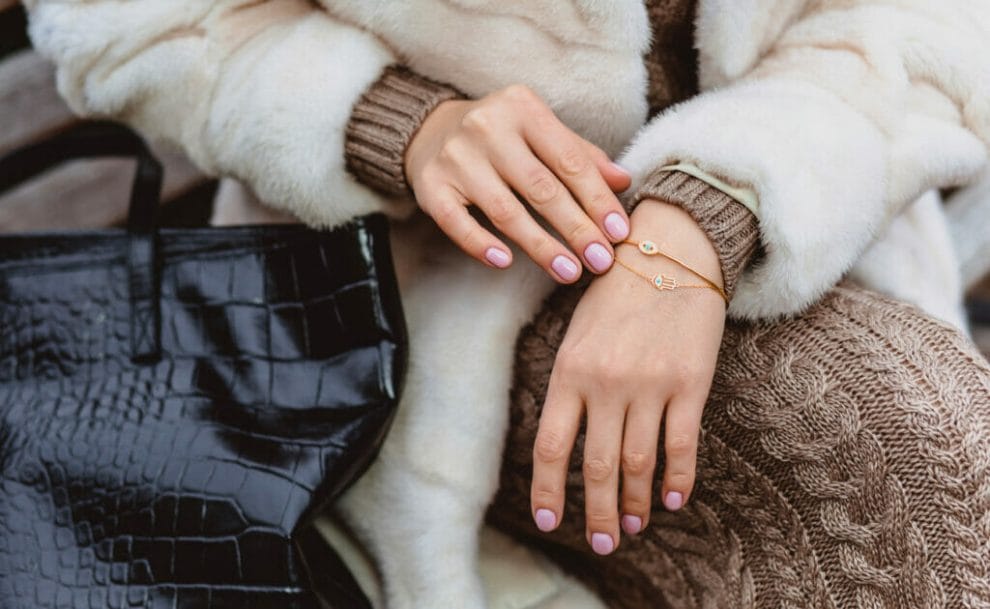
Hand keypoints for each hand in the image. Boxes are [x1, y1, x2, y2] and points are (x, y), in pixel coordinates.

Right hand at [404, 85, 631, 282]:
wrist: (429, 129)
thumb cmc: (501, 135)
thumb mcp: (540, 131)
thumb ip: (580, 155)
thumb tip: (624, 181)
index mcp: (523, 108)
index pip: (569, 160)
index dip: (597, 199)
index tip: (618, 232)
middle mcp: (487, 128)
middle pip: (541, 187)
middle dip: (576, 228)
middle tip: (600, 261)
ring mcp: (456, 157)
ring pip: (505, 210)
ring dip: (540, 245)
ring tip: (568, 272)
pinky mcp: (430, 185)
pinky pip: (457, 222)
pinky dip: (480, 244)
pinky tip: (505, 263)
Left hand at [529, 200, 726, 554]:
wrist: (672, 248)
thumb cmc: (617, 290)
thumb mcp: (577, 332)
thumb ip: (570, 383)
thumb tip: (567, 441)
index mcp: (570, 370)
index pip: (551, 446)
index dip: (548, 490)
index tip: (550, 520)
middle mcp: (606, 383)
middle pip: (597, 467)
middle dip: (597, 514)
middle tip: (601, 543)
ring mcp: (650, 385)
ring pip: (639, 464)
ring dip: (634, 504)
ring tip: (631, 527)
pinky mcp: (690, 384)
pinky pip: (682, 446)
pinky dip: (677, 479)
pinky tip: (671, 500)